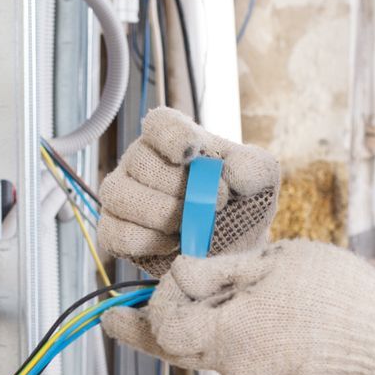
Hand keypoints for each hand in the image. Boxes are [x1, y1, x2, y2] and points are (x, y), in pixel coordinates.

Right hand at [96, 108, 279, 276]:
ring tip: (191, 225)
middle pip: (140, 162)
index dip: (171, 136)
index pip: (160, 123)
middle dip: (178, 188)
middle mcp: (140, 159)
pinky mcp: (113, 229)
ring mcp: (121, 193)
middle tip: (214, 204)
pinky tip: (173, 243)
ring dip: (162, 214)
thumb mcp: (261, 180)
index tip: (192, 154)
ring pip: (122, 196)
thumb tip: (230, 170)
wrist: (231, 250)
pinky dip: (147, 240)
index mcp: (172, 137)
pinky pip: (116, 231)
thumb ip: (253, 167)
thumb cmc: (240, 205)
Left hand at [102, 240, 374, 374]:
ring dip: (193, 324)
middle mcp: (237, 366)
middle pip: (177, 348)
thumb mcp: (273, 264)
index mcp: (230, 337)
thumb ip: (220, 270)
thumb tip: (179, 273)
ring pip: (206, 350)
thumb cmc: (337, 294)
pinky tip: (239, 304)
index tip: (145, 288)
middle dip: (154, 325)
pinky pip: (237, 354)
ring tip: (193, 294)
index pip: (163, 331)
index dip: (150, 306)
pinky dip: (225, 330)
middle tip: (120, 315)